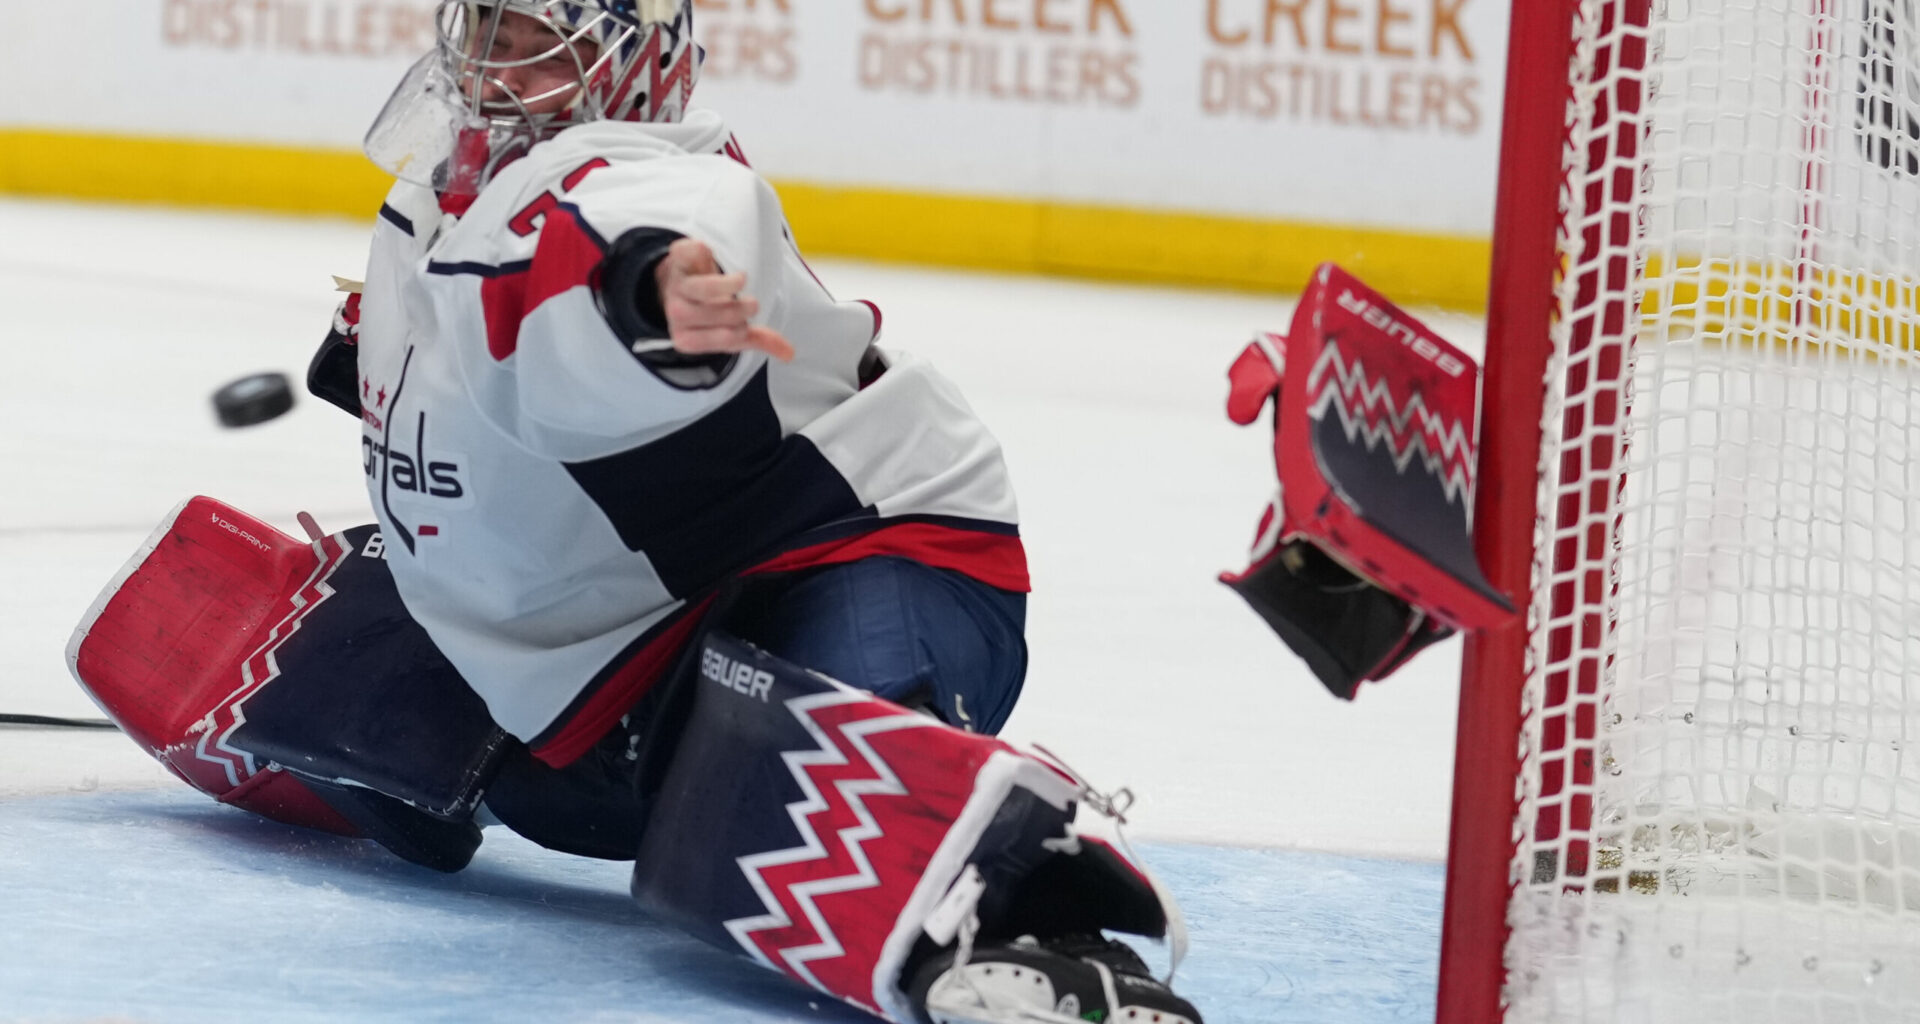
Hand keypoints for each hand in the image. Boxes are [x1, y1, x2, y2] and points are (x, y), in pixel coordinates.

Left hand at [654, 238, 794, 362]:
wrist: (678, 283)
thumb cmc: (709, 310)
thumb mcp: (731, 329)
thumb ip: (759, 340)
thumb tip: (790, 353)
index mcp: (687, 339)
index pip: (722, 339)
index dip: (741, 332)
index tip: (746, 325)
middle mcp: (677, 314)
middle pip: (712, 314)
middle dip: (739, 309)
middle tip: (751, 304)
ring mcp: (677, 285)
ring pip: (700, 289)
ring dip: (726, 284)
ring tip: (742, 280)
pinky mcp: (678, 259)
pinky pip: (686, 255)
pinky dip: (700, 252)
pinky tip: (711, 254)